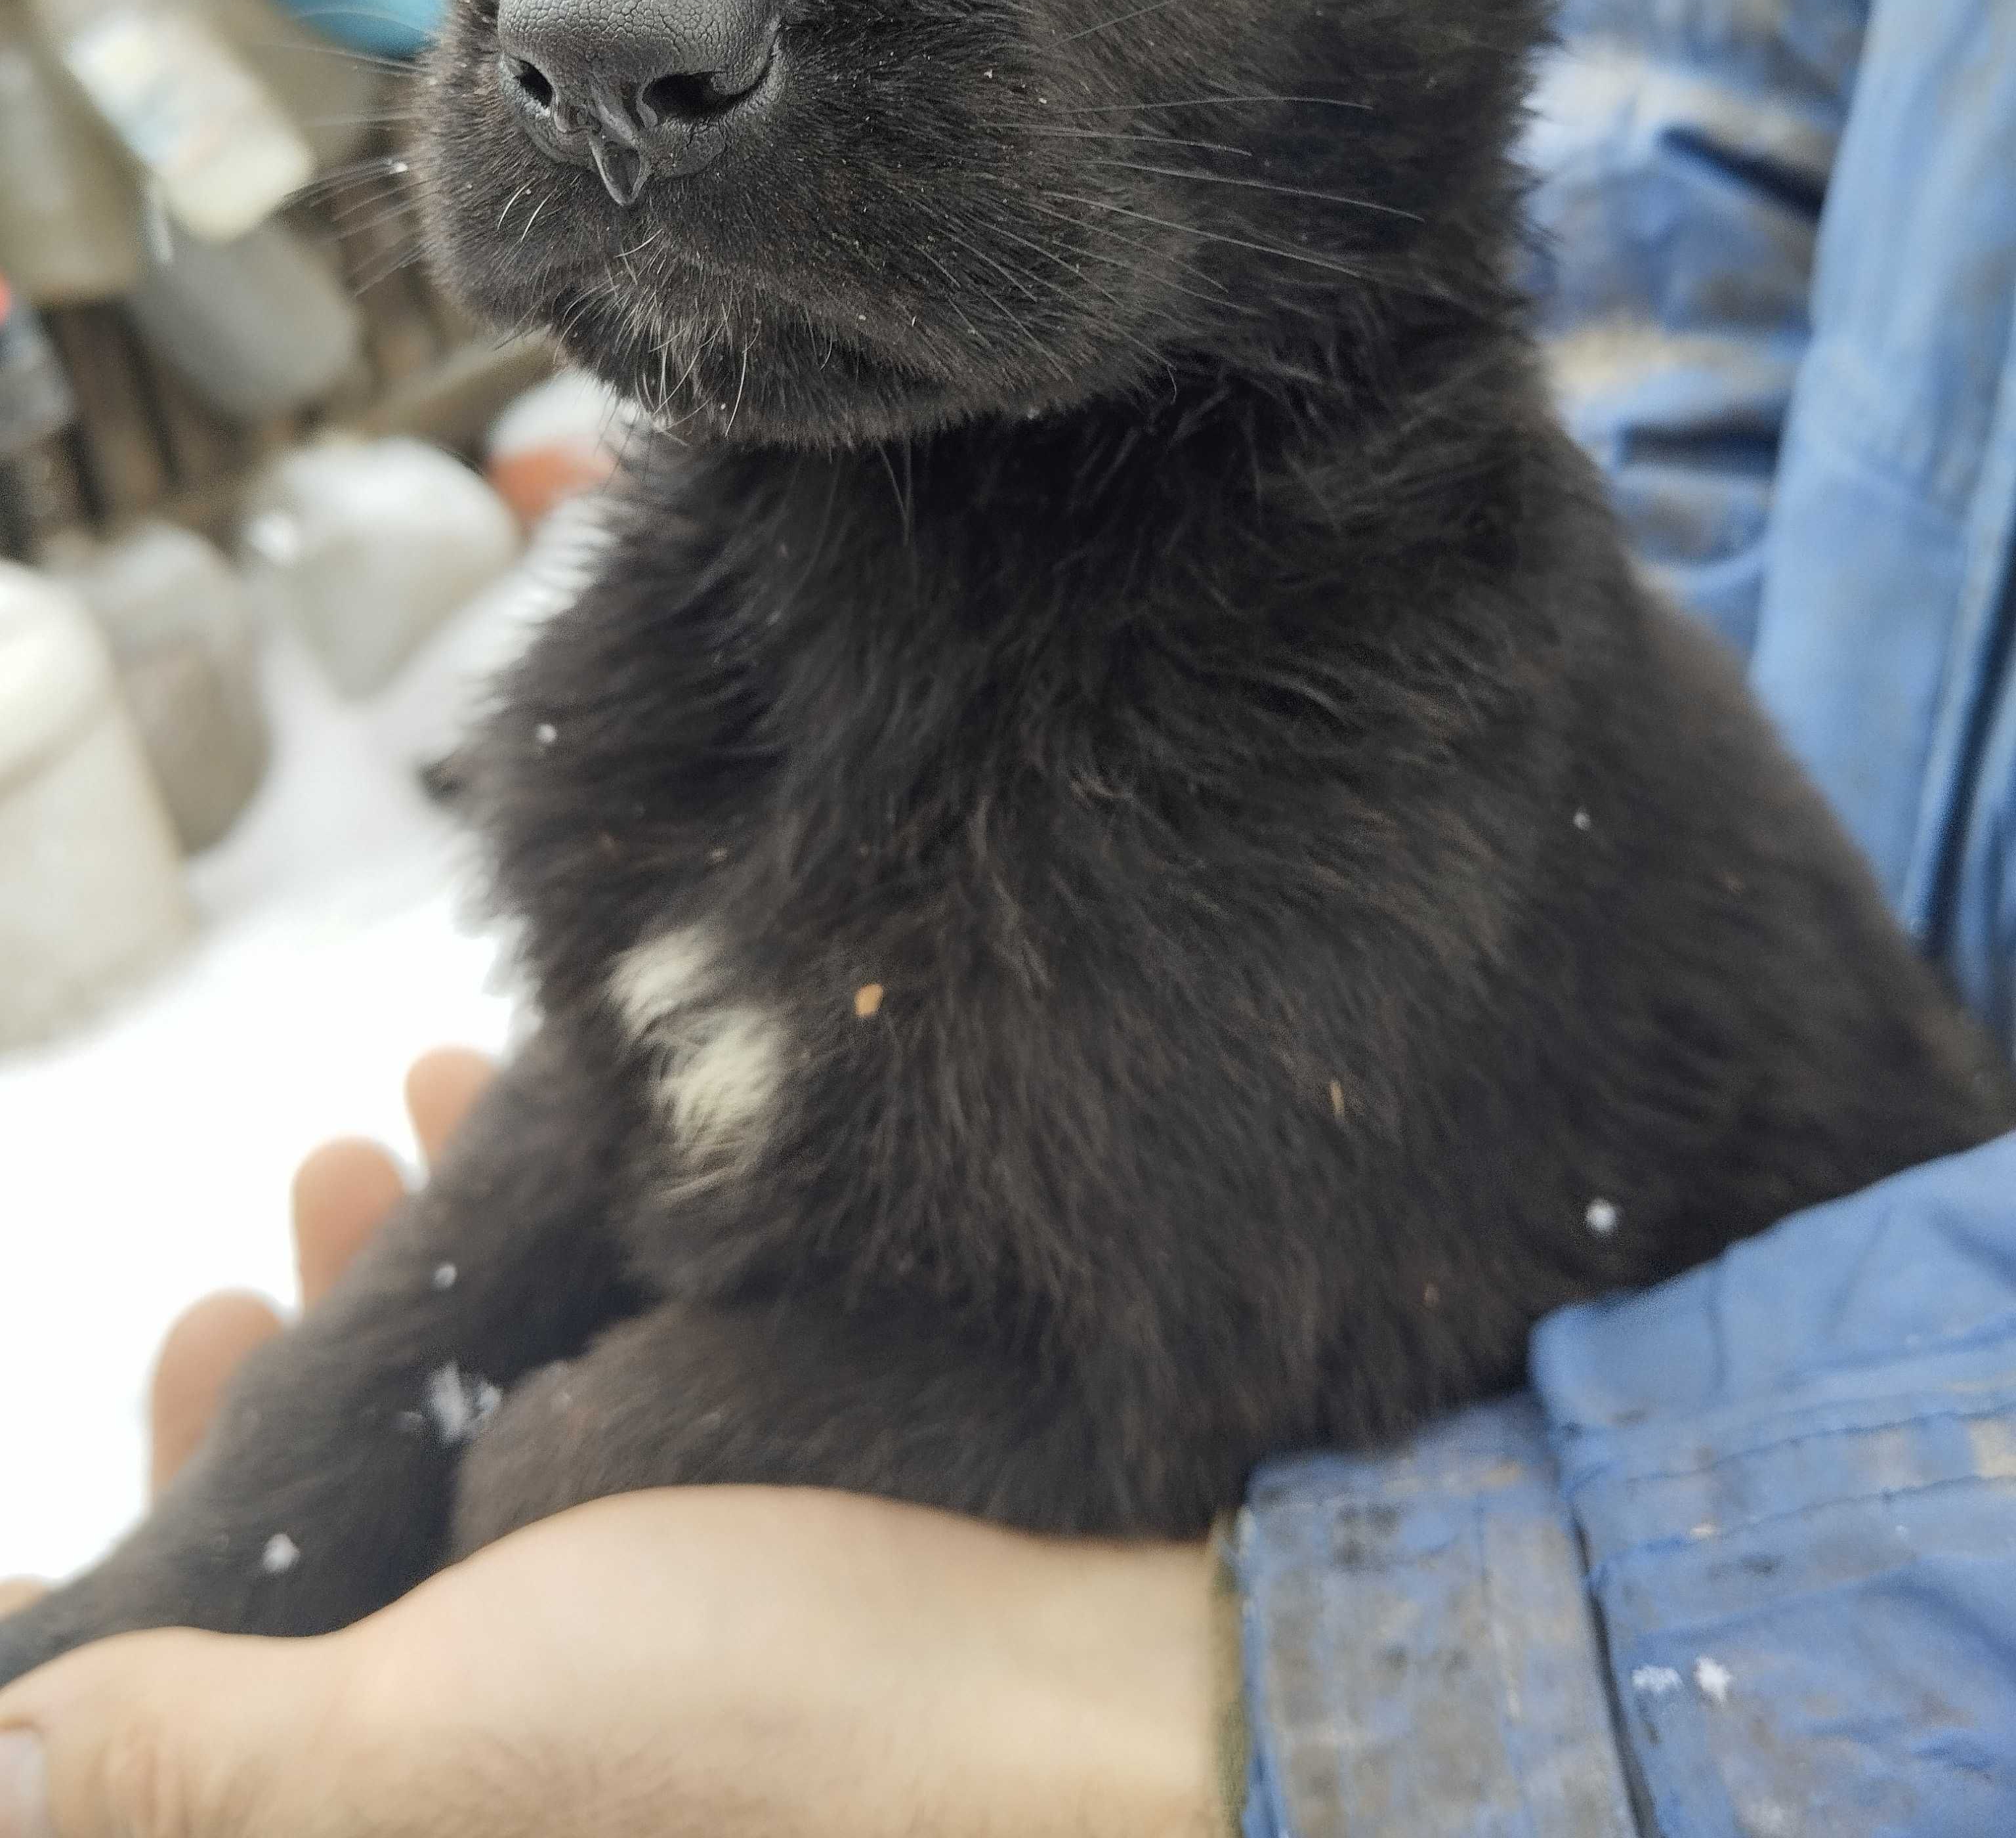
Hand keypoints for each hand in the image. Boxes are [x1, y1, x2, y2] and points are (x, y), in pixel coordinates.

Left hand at [0, 1054, 1218, 1837]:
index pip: (216, 1732)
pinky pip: (601, 1391)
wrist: (1105, 1690)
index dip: (119, 1619)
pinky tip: (533, 1139)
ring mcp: (639, 1626)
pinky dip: (547, 1271)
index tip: (124, 1424)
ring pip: (473, 1455)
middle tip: (262, 1248)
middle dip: (284, 1384)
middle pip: (334, 1569)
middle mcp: (522, 1731)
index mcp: (439, 1806)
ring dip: (411, 1293)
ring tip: (390, 1132)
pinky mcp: (747, 1533)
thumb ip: (210, 1763)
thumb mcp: (432, 1751)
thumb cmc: (775, 1731)